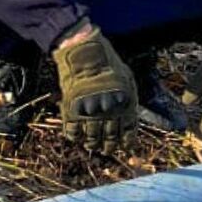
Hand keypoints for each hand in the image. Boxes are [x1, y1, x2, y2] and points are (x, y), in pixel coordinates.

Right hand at [53, 27, 136, 147]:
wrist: (84, 52)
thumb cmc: (108, 62)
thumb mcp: (127, 78)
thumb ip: (128, 98)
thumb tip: (129, 115)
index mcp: (125, 104)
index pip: (128, 131)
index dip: (127, 142)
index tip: (125, 147)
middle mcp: (108, 112)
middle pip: (109, 137)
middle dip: (108, 146)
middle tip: (107, 150)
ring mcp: (89, 112)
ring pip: (91, 138)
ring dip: (92, 144)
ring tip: (92, 146)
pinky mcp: (71, 110)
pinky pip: (72, 131)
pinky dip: (74, 137)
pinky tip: (77, 137)